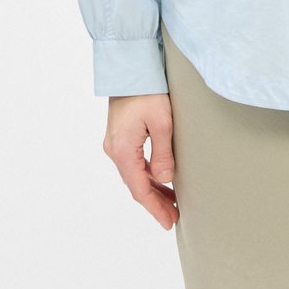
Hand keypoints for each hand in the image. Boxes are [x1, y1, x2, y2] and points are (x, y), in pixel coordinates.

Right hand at [103, 94, 178, 228]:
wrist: (130, 66)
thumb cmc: (147, 90)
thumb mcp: (162, 121)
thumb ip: (163, 153)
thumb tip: (165, 179)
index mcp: (122, 150)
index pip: (140, 188)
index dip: (155, 207)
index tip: (169, 222)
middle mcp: (115, 149)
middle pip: (136, 184)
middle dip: (155, 201)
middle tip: (173, 217)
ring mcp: (115, 142)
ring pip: (135, 173)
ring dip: (153, 187)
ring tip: (172, 202)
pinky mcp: (120, 135)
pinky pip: (134, 161)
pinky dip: (147, 173)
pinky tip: (161, 177)